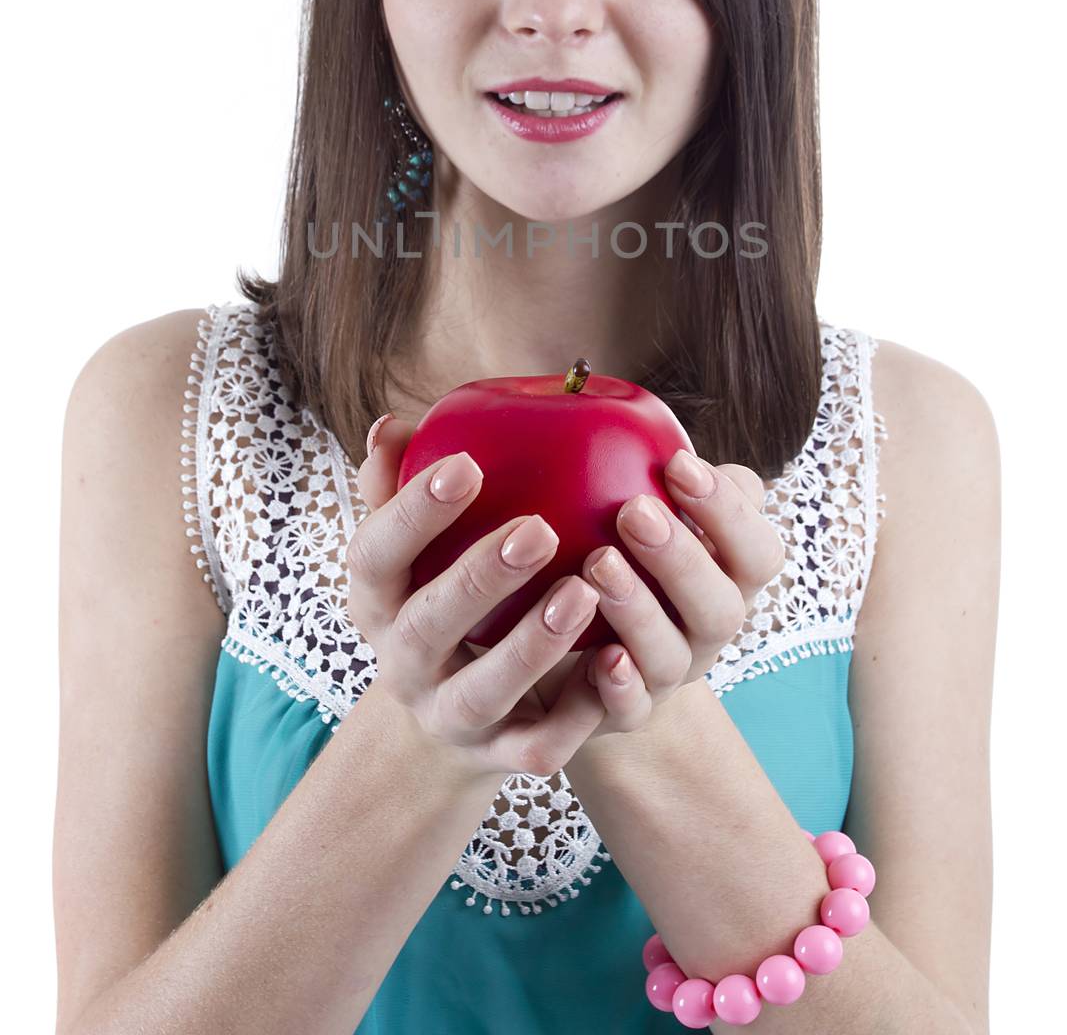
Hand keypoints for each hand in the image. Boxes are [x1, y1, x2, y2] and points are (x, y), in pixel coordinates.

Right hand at [348, 416, 606, 782]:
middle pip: (429, 626)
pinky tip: (617, 660)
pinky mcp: (502, 758)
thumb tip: (390, 426)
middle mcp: (403, 664)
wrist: (450, 714)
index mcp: (377, 601)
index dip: (413, 512)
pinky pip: (540, 745)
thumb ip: (404, 486)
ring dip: (532, 645)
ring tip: (585, 590)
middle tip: (537, 529)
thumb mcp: (415, 549)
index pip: (375, 555)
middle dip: (479, 578)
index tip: (467, 463)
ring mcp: (451, 717)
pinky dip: (579, 710)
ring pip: (485, 692)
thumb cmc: (442, 594)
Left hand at [552, 449, 786, 742]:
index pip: (757, 549)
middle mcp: (709, 629)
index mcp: (729, 577)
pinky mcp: (626, 713)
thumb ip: (675, 478)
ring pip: (671, 655)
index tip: (679, 465)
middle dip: (680, 557)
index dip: (726, 510)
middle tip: (633, 510)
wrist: (593, 648)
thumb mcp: (661, 512)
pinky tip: (601, 658)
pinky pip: (631, 711)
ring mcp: (671, 675)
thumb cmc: (632, 554)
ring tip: (598, 565)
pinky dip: (620, 687)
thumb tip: (666, 439)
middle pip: (721, 606)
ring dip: (638, 610)